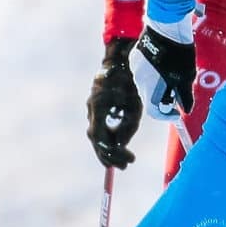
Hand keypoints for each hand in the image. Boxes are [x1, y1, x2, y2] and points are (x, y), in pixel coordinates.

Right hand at [86, 37, 140, 168]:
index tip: (129, 160)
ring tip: (124, 160)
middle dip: (110, 155)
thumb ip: (127, 127)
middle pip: (97, 139)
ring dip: (110, 148)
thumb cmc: (130, 81)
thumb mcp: (134, 105)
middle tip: (126, 166)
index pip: (100, 138)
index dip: (113, 153)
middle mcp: (92, 109)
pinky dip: (109, 137)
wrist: (121, 60)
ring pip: (97, 134)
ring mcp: (92, 107)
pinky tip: (120, 144)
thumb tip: (121, 145)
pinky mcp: (97, 106)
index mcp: (99, 107)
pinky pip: (101, 126)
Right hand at [132, 23, 197, 121]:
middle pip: (149, 97)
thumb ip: (185, 96)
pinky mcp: (135, 56)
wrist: (167, 24)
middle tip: (178, 94)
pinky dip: (154, 74)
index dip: (166, 116)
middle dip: (164, 100)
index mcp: (149, 87)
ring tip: (173, 76)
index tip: (177, 114)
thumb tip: (186, 109)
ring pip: (146, 84)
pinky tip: (165, 65)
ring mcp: (134, 66)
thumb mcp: (186, 77)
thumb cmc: (178, 51)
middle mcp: (137, 78)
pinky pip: (144, 71)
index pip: (153, 111)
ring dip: (159, 86)